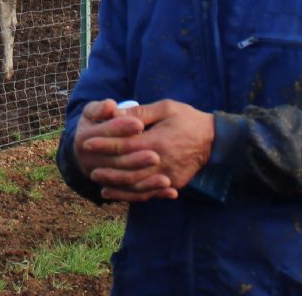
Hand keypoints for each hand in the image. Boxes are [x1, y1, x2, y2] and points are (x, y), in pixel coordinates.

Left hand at [88, 100, 213, 199]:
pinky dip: (131, 195)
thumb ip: (140, 112)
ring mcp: (168, 175)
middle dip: (107, 167)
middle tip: (89, 166)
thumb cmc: (187, 119)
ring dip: (116, 184)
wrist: (214, 139)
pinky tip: (117, 192)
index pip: (124, 145)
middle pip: (128, 169)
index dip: (104, 143)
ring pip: (136, 185)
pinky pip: (148, 192)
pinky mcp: (173, 183)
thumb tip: (116, 113)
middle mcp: (161, 161)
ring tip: (99, 181)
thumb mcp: (165, 108)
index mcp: (158, 140)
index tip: (87, 142)